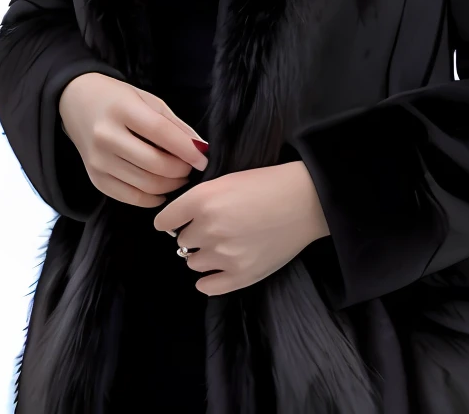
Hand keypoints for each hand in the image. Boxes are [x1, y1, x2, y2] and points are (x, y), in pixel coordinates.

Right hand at [58, 73, 208, 207]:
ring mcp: (98, 160)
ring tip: (178, 176)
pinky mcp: (94, 178)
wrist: (75, 101)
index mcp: (122, 109)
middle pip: (154, 164)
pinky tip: (161, 190)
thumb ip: (174, 124)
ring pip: (145, 185)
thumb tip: (200, 148)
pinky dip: (151, 198)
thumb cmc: (116, 97)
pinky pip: (129, 197)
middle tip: (190, 167)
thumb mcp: (146, 99)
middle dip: (180, 170)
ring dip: (169, 186)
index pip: (161, 133)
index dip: (187, 149)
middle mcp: (106, 136)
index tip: (203, 159)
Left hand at [153, 161, 329, 294]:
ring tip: (223, 245)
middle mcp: (208, 228)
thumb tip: (179, 221)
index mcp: (202, 200)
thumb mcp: (225, 181)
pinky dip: (208, 280)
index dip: (170, 221)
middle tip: (214, 228)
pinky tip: (217, 270)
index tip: (174, 223)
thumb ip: (199, 200)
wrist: (303, 201)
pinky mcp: (241, 275)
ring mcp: (224, 255)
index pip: (165, 221)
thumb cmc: (266, 184)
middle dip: (193, 235)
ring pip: (193, 263)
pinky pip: (208, 287)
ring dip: (203, 255)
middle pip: (182, 242)